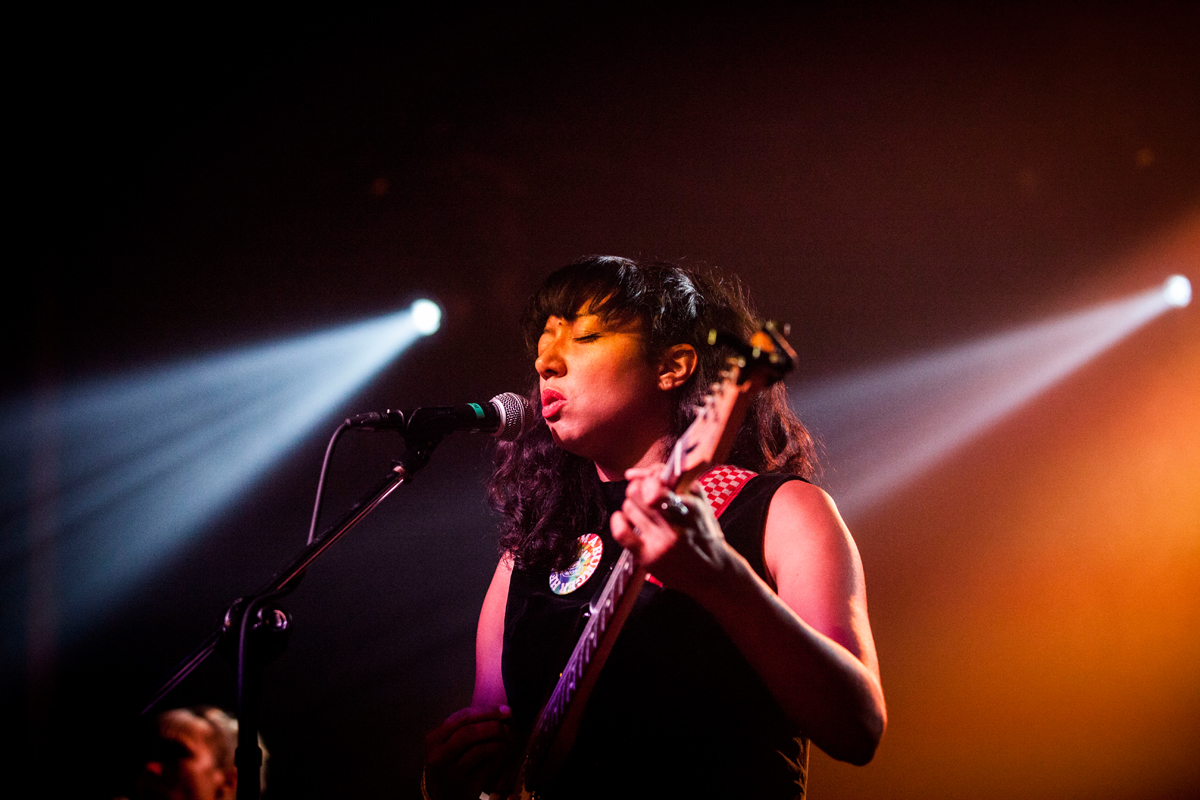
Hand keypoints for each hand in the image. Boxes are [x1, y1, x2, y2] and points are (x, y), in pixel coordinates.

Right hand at [424, 705, 513, 799]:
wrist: (443, 794)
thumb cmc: (450, 761)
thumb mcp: (449, 743)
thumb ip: (467, 727)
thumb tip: (499, 712)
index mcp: (435, 738)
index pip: (461, 717)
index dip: (485, 711)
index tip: (503, 709)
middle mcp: (438, 754)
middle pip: (468, 732)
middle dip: (492, 724)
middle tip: (507, 723)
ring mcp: (450, 771)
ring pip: (477, 749)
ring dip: (496, 739)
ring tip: (505, 735)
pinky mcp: (463, 784)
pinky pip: (484, 764)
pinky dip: (495, 752)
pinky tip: (501, 748)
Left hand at [609, 465, 735, 598]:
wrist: (712, 573)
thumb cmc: (704, 533)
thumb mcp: (701, 502)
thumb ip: (676, 480)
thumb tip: (638, 472)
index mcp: (690, 507)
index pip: (658, 483)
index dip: (650, 477)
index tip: (652, 480)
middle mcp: (675, 525)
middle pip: (637, 491)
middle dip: (639, 489)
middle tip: (646, 496)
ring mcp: (660, 542)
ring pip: (628, 507)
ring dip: (633, 506)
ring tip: (645, 514)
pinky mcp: (648, 557)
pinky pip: (621, 532)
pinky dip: (618, 521)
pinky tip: (625, 519)